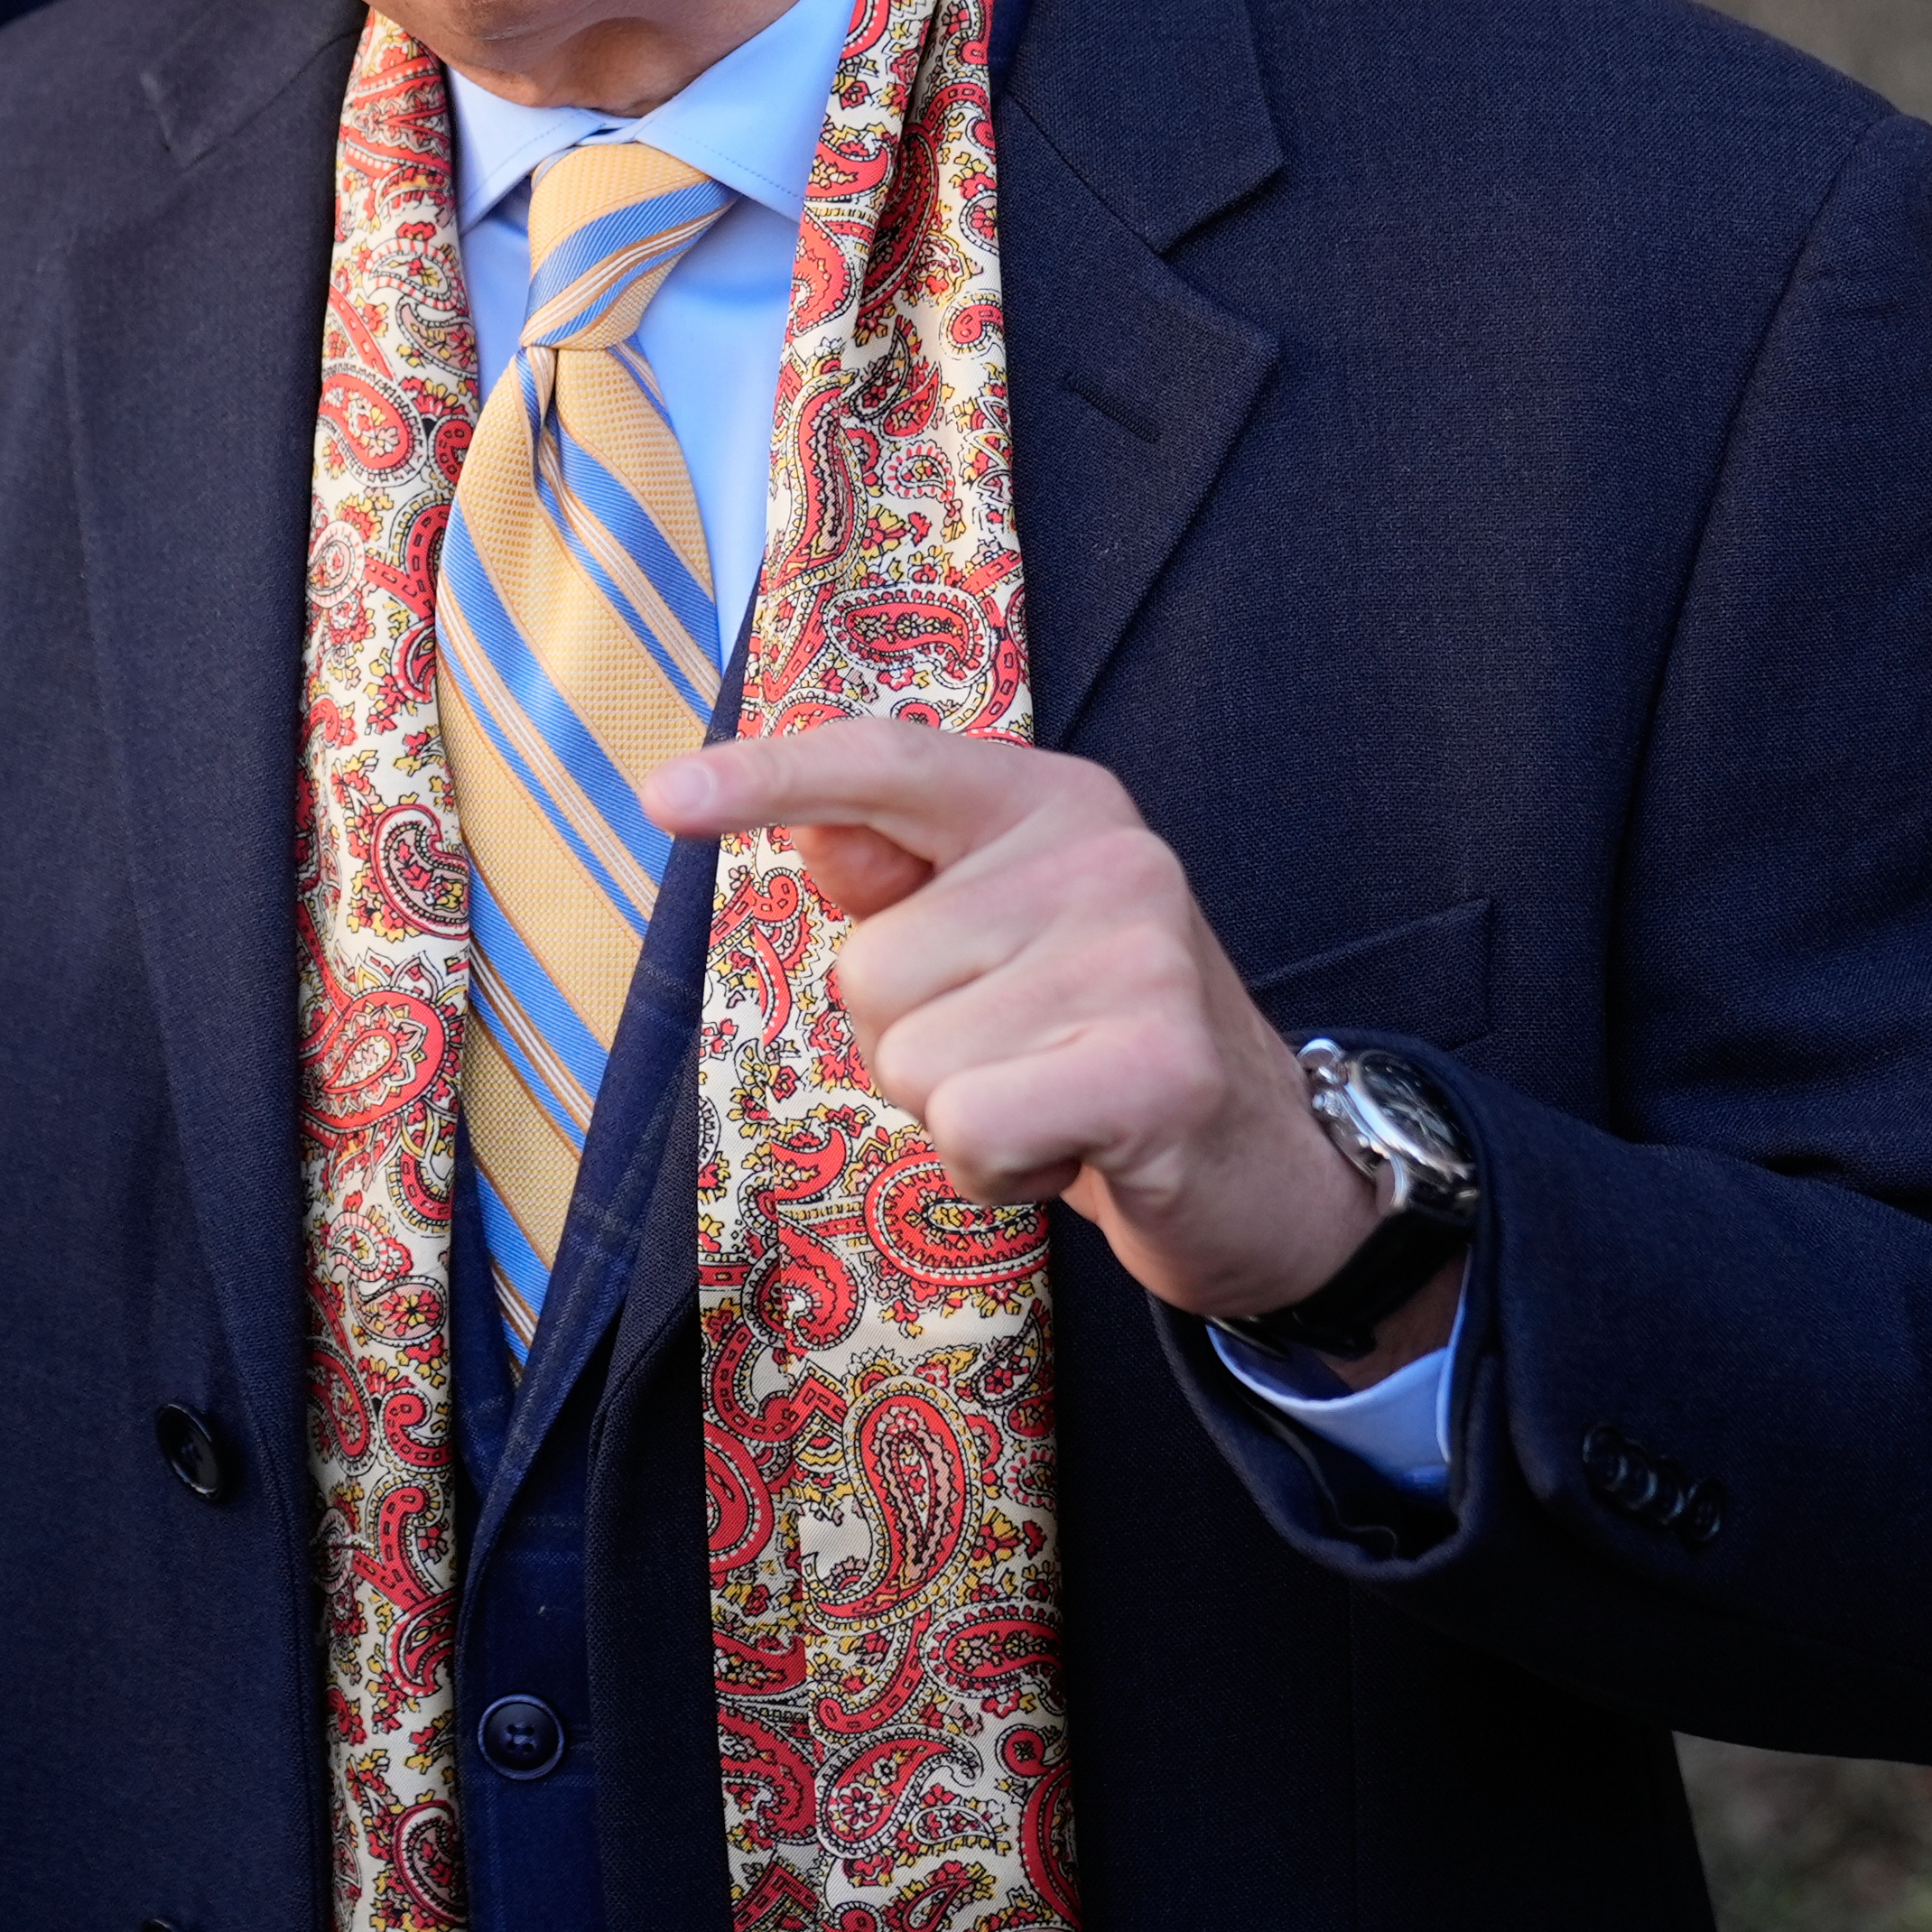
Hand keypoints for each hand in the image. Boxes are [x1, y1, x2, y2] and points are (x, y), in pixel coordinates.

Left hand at [644, 723, 1460, 1380]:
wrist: (1268, 1167)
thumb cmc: (1096, 1042)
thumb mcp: (1003, 939)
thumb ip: (906, 878)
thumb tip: (807, 828)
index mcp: (1051, 802)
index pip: (883, 763)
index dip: (765, 776)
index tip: (663, 798)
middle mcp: (1102, 854)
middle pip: (869, 966)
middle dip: (911, 1043)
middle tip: (1016, 1057)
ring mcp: (1137, 955)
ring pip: (908, 1058)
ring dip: (955, 1112)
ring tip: (1048, 1102)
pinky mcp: (1155, 1066)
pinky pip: (964, 1124)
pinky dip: (990, 1169)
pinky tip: (1066, 1154)